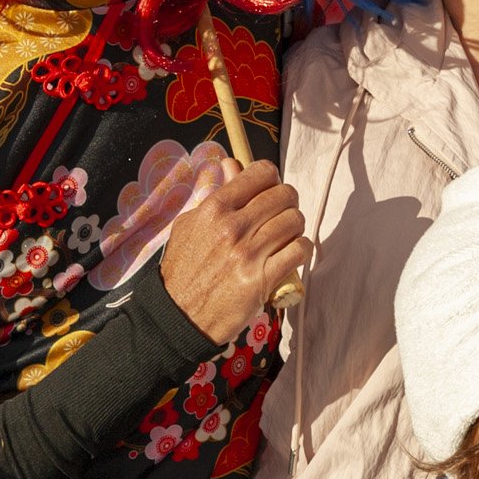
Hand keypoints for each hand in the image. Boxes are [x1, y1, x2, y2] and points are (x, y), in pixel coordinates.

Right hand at [158, 159, 308, 344]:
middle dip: (288, 202)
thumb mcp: (189, 224)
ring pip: (294, 221)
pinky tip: (291, 253)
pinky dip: (300, 249)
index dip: (271, 178)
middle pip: (284, 195)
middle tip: (281, 213)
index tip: (270, 188)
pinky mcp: (262, 280)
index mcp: (214, 209)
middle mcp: (233, 228)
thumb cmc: (183, 269)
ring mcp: (249, 254)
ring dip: (295, 227)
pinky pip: (299, 251)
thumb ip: (214, 193)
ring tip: (285, 235)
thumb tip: (231, 163)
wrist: (178, 315)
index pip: (260, 174)